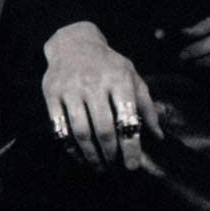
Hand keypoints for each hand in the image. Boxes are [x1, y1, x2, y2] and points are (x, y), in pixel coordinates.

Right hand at [42, 21, 162, 172]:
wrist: (73, 43)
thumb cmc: (108, 64)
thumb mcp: (131, 76)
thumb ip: (146, 106)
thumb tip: (158, 136)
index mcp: (119, 79)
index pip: (127, 119)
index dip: (131, 146)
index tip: (133, 166)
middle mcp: (94, 83)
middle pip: (103, 129)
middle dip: (111, 154)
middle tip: (115, 166)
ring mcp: (70, 89)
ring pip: (81, 131)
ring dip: (91, 155)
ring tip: (99, 166)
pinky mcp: (51, 94)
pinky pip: (60, 128)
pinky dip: (70, 147)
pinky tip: (79, 156)